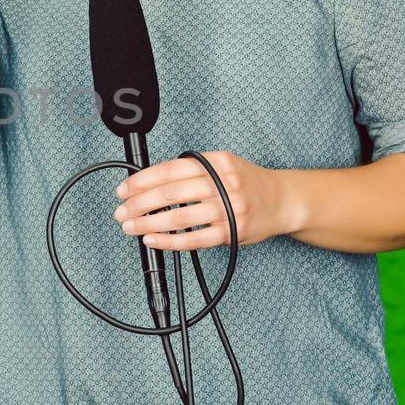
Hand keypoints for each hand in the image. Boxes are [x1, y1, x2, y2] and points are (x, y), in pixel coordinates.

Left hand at [113, 150, 299, 250]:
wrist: (284, 200)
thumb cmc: (247, 182)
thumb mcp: (223, 164)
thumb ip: (192, 170)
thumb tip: (149, 182)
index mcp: (217, 162)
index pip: (170, 169)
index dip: (141, 180)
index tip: (123, 190)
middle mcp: (223, 183)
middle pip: (170, 194)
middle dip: (138, 204)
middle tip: (121, 211)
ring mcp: (229, 209)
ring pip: (179, 219)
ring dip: (148, 224)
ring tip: (130, 227)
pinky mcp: (232, 233)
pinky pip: (194, 240)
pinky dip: (168, 242)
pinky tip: (152, 240)